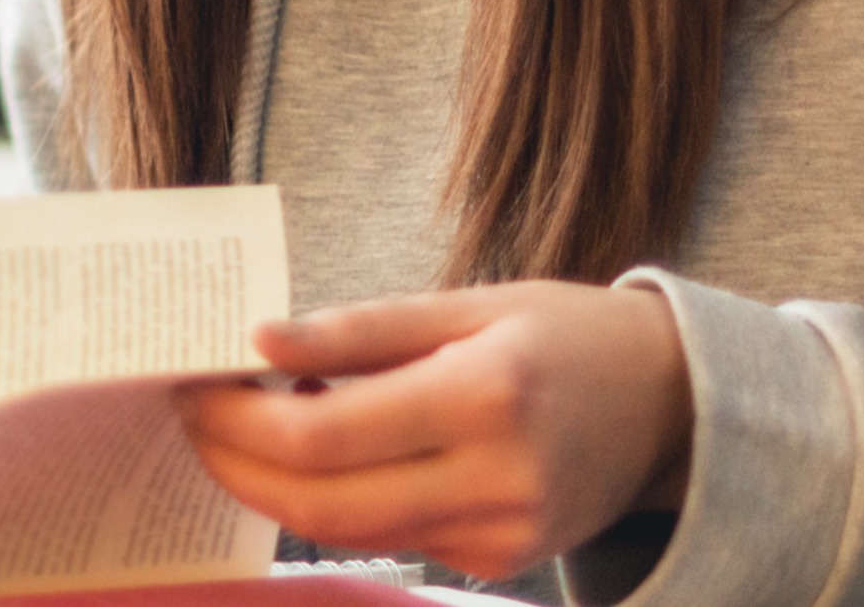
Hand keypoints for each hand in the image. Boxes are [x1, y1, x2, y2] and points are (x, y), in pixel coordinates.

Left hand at [176, 281, 693, 580]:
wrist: (670, 406)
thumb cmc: (562, 335)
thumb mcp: (468, 303)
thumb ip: (358, 329)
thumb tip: (255, 339)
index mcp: (485, 396)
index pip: (320, 436)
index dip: (236, 419)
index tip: (194, 381)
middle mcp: (496, 479)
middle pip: (317, 502)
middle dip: (233, 463)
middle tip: (194, 413)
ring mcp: (500, 534)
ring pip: (343, 530)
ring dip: (273, 486)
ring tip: (242, 426)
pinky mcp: (498, 561)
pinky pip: (388, 538)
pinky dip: (335, 500)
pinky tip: (316, 454)